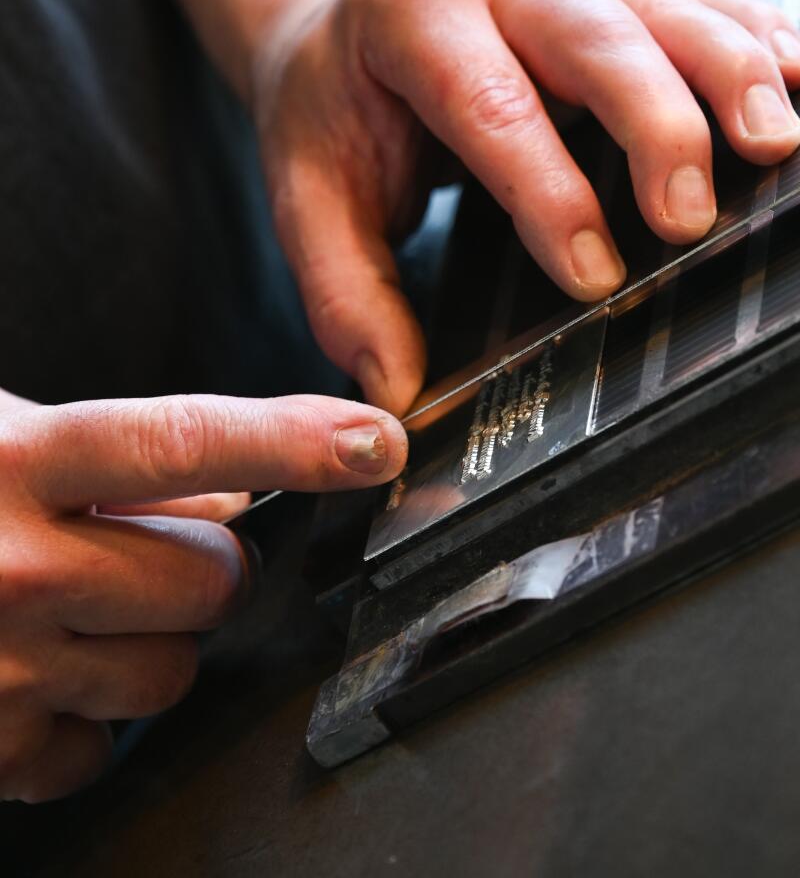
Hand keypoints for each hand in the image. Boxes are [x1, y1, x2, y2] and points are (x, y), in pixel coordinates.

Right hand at [0, 388, 405, 801]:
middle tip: (146, 555)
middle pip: (213, 577)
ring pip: (175, 671)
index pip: (188, 440)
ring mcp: (5, 664)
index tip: (375, 442)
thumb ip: (120, 458)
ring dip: (153, 643)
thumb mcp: (4, 439)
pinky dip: (90, 718)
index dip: (294, 442)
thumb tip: (231, 497)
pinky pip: (105, 750)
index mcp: (18, 461)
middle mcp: (14, 563)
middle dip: (209, 567)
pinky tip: (45, 671)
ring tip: (83, 611)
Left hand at [255, 0, 799, 413]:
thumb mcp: (306, 193)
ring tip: (776, 146)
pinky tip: (795, 83)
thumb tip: (395, 386)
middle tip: (689, 219)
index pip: (490, 103)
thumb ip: (346, 292)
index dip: (548, 192)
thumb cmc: (332, 100)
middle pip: (599, 38)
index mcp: (409, 9)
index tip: (592, 273)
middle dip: (658, 128)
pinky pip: (702, 1)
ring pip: (669, 10)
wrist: (341, 20)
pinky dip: (756, 41)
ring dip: (733, 77)